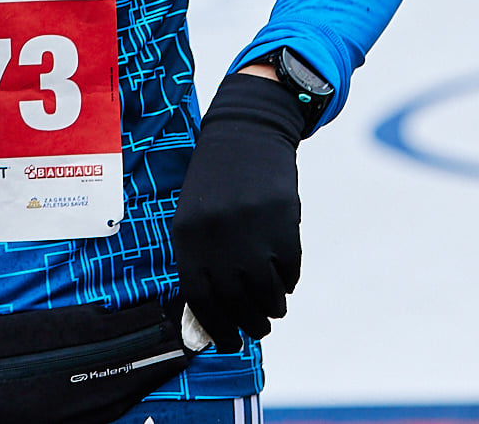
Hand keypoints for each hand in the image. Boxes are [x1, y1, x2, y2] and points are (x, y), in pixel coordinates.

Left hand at [171, 71, 309, 352]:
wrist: (245, 134)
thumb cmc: (214, 182)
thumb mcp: (193, 217)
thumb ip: (200, 261)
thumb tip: (211, 315)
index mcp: (188, 237)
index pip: (201, 300)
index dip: (217, 328)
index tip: (229, 342)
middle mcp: (218, 238)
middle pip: (237, 303)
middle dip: (249, 325)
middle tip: (258, 330)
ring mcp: (253, 232)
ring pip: (267, 294)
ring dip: (272, 310)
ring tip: (273, 310)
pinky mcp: (284, 225)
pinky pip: (290, 272)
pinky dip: (288, 283)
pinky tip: (283, 280)